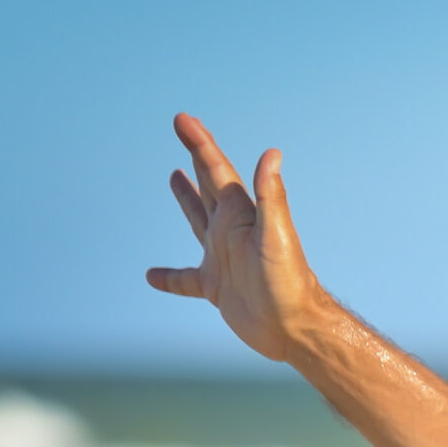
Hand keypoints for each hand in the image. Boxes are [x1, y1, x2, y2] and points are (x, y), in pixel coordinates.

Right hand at [145, 114, 324, 362]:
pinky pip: (185, 280)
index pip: (217, 170)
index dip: (200, 143)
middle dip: (196, 155)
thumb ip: (270, 196)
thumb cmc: (289, 283)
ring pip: (197, 221)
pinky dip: (169, 278)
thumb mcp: (276, 235)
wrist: (295, 328)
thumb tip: (272, 153)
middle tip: (184, 129)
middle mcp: (231, 231)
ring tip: (174, 177)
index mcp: (242, 215)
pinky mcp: (217, 288)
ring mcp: (223, 259)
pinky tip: (152, 276)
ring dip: (186, 199)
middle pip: (208, 185)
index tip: (182, 119)